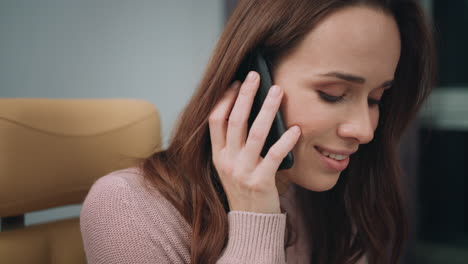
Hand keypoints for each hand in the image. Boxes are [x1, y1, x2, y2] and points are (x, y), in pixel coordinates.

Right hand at [208, 71, 300, 213]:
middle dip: (246, 95)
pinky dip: (285, 140)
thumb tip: (251, 111)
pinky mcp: (260, 182)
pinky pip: (274, 156)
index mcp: (218, 155)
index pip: (216, 120)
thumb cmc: (244, 188)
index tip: (237, 83)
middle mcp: (227, 161)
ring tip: (277, 91)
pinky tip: (295, 129)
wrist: (250, 221)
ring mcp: (242, 172)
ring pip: (255, 134)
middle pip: (235, 121)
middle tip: (256, 76)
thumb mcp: (231, 166)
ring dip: (267, 109)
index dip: (225, 99)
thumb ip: (235, 143)